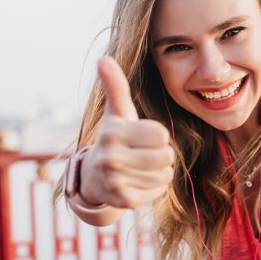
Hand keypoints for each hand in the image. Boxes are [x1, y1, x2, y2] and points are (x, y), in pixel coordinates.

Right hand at [80, 56, 175, 208]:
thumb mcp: (117, 113)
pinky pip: (158, 189)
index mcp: (113, 133)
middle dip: (160, 154)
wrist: (94, 177)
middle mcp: (111, 158)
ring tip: (140, 167)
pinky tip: (137, 181)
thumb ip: (115, 86)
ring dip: (158, 170)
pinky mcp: (124, 201)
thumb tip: (103, 58)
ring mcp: (116, 181)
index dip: (157, 136)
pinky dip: (153, 186)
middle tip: (143, 154)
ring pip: (165, 174)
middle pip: (166, 156)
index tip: (142, 137)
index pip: (161, 135)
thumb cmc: (114, 139)